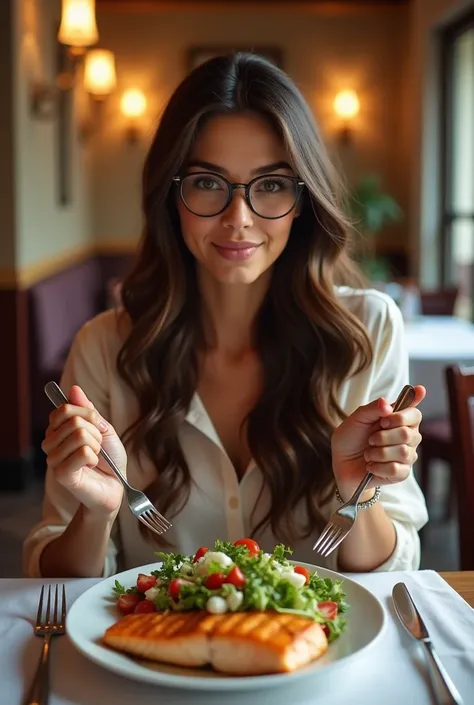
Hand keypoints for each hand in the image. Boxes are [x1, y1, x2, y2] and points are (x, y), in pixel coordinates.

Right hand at [41, 385, 125, 516]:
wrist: (115, 486)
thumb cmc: (109, 459)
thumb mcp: (103, 428)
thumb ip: (87, 409)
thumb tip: (73, 389)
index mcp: (58, 430)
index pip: (65, 408)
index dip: (88, 414)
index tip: (97, 428)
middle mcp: (51, 443)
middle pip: (73, 420)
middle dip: (95, 431)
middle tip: (97, 447)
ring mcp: (53, 459)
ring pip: (79, 435)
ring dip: (96, 446)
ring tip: (95, 458)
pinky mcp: (61, 474)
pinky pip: (83, 452)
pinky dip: (94, 458)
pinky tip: (92, 467)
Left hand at [331, 385, 424, 501]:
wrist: (341, 462)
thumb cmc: (351, 437)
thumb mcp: (358, 418)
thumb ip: (373, 408)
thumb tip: (386, 403)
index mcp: (400, 420)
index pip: (415, 415)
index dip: (400, 418)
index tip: (383, 421)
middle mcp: (408, 437)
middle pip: (408, 434)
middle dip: (383, 437)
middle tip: (370, 439)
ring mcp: (407, 456)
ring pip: (403, 453)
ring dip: (378, 453)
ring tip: (368, 453)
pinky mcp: (401, 474)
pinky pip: (396, 470)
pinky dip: (378, 467)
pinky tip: (371, 465)